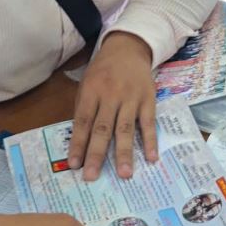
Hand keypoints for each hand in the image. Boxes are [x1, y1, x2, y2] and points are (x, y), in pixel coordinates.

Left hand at [71, 32, 156, 180]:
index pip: (83, 122)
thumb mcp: (87, 84)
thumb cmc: (103, 71)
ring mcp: (131, 98)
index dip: (78, 144)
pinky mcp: (148, 100)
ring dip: (125, 153)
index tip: (74, 165)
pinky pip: (149, 123)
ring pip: (126, 129)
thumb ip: (84, 109)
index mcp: (92, 91)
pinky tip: (151, 157)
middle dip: (97, 154)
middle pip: (103, 129)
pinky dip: (150, 140)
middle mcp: (111, 96)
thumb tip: (80, 141)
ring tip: (125, 174)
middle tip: (92, 176)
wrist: (128, 48)